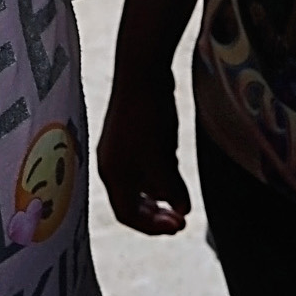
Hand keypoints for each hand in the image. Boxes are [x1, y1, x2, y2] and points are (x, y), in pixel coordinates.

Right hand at [97, 60, 192, 235]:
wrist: (141, 68)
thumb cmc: (146, 115)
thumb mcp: (160, 158)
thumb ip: (171, 187)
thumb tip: (182, 209)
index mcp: (113, 173)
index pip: (127, 214)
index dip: (152, 226)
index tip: (178, 227)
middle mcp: (113, 164)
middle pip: (132, 201)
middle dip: (156, 213)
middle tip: (181, 220)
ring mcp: (121, 147)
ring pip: (141, 182)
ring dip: (160, 193)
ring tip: (181, 197)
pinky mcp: (132, 133)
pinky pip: (145, 163)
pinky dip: (160, 172)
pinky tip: (175, 166)